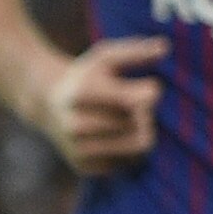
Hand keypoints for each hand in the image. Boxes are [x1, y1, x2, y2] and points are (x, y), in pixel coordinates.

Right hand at [37, 37, 164, 173]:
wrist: (47, 103)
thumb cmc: (86, 76)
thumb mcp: (105, 56)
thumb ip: (136, 51)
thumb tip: (165, 46)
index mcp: (83, 93)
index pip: (136, 100)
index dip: (151, 93)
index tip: (148, 87)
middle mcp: (77, 124)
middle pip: (141, 126)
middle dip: (146, 114)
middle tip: (136, 105)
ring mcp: (79, 149)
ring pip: (138, 148)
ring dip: (142, 132)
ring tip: (131, 120)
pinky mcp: (84, 167)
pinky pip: (128, 164)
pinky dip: (130, 150)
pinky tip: (118, 135)